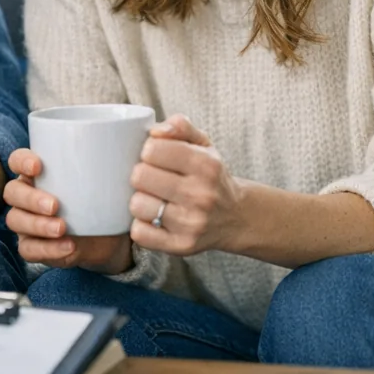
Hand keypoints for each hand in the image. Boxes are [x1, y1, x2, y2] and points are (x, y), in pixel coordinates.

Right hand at [3, 149, 132, 273]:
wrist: (108, 238)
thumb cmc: (102, 200)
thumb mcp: (106, 181)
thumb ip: (109, 163)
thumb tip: (130, 144)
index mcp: (38, 173)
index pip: (17, 160)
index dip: (22, 161)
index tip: (38, 166)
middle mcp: (26, 195)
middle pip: (12, 192)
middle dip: (31, 199)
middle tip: (55, 206)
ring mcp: (25, 222)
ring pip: (15, 221)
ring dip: (38, 225)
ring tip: (62, 229)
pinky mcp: (32, 246)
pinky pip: (28, 249)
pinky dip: (47, 249)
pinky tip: (68, 247)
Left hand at [128, 115, 245, 256]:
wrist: (237, 217)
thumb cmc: (211, 176)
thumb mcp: (204, 144)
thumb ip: (180, 127)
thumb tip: (156, 131)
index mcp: (206, 165)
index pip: (152, 149)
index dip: (148, 151)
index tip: (155, 157)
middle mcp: (201, 195)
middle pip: (140, 176)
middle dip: (141, 174)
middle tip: (151, 178)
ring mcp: (192, 223)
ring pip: (137, 205)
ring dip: (140, 200)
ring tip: (153, 198)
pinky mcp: (181, 246)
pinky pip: (140, 233)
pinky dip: (141, 225)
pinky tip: (153, 218)